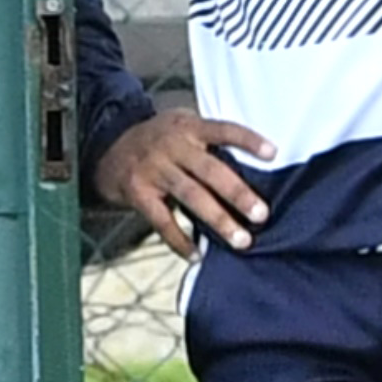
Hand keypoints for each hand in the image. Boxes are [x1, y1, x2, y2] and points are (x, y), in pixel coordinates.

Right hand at [93, 107, 276, 257]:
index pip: (223, 129)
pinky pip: (162, 221)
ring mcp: (154, 169)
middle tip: (261, 214)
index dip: (248, 140)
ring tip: (241, 240)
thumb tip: (251, 172)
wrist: (108, 147)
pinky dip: (179, 240)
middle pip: (210, 170)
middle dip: (238, 194)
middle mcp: (172, 146)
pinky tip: (196, 255)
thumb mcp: (181, 127)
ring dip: (218, 220)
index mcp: (188, 127)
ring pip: (191, 196)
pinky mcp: (138, 192)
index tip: (273, 153)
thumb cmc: (158, 141)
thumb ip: (207, 142)